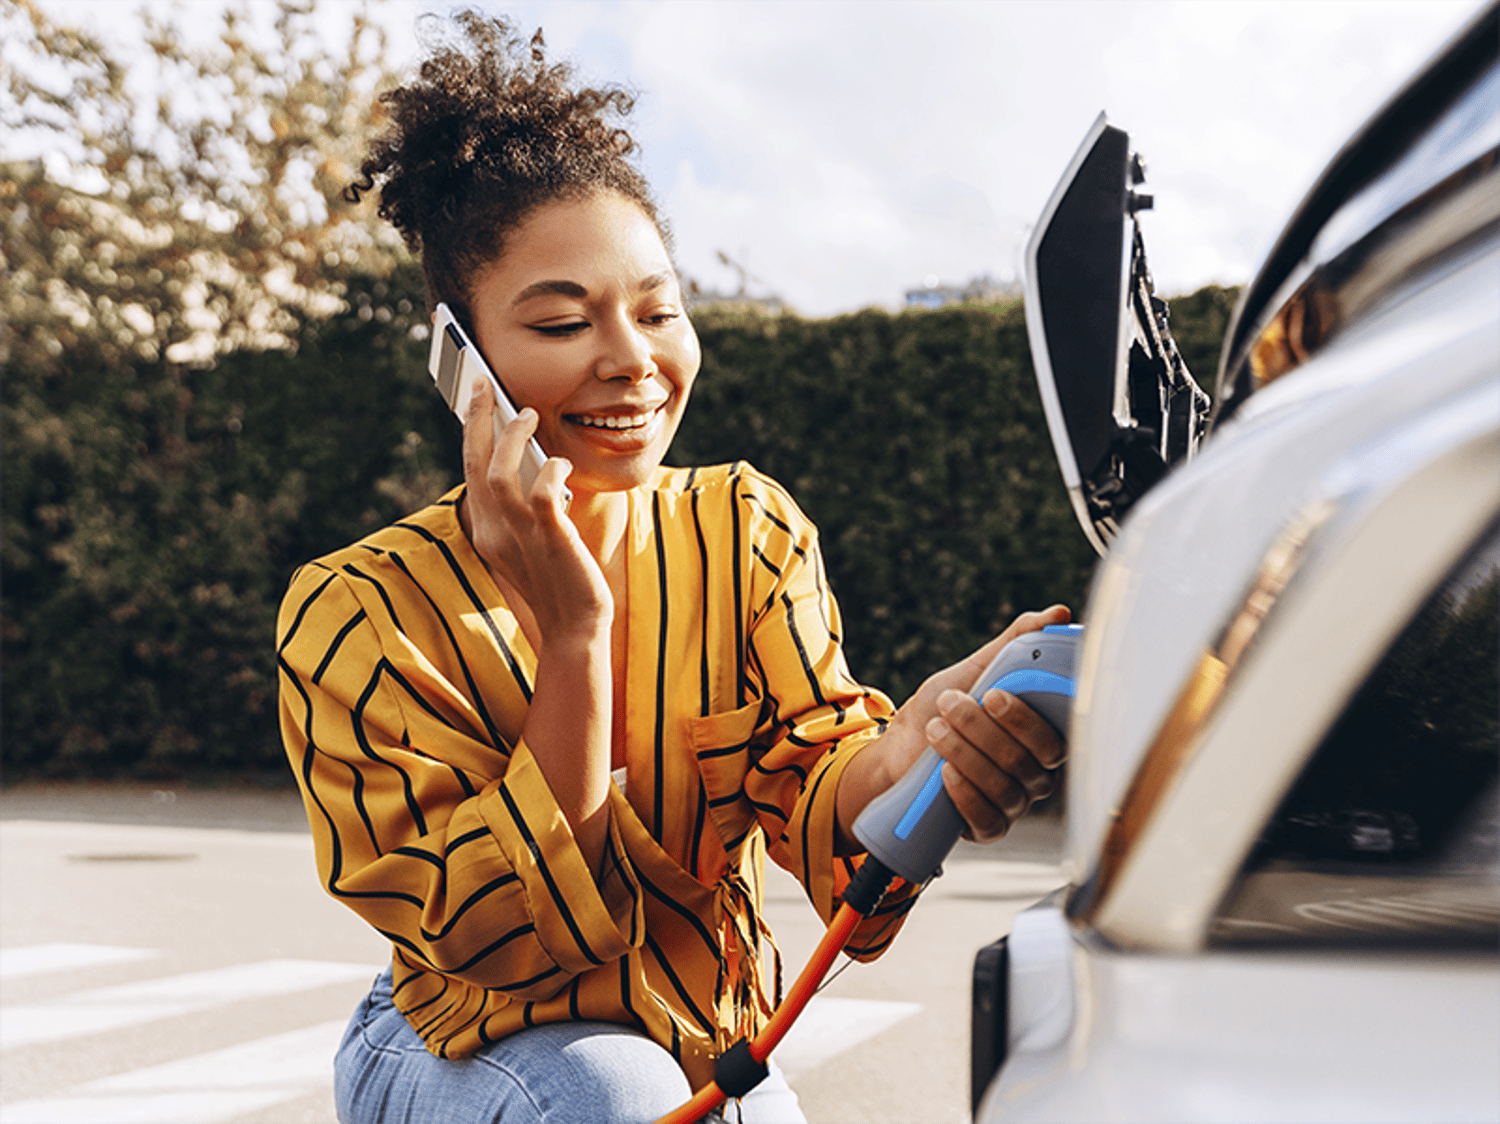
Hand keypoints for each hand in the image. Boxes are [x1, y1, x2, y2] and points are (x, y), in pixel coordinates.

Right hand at [461, 381, 611, 643]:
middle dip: (478, 419)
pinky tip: (560, 463)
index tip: (476, 402)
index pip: (470, 472)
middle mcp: (494, 531)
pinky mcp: (550, 539)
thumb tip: (532, 463)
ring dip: (511, 437)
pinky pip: (542, 493)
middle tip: (483, 384)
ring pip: (500, 473)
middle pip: (475, 464)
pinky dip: (550, 471)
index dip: (472, 434)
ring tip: (526, 414)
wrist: (575, 628)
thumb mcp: (529, 542)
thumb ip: (523, 509)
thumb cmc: (559, 581)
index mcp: (486, 532)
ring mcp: (520, 536)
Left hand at [838, 605, 1070, 846]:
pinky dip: (966, 796)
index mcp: (1043, 736)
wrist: (898, 749)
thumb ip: (1015, 644)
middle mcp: (1037, 774)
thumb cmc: (943, 708)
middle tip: (949, 702)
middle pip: (1029, 761)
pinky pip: (988, 820)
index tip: (992, 693)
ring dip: (965, 753)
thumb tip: (1057, 614)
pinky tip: (945, 774)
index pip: (1057, 735)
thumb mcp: (974, 670)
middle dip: (984, 730)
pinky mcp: (987, 827)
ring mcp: (1014, 803)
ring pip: (1005, 787)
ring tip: (935, 728)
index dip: (1026, 718)